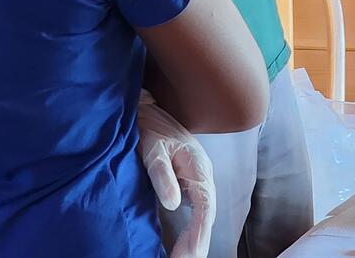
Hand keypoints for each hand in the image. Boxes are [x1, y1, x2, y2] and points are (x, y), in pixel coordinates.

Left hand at [136, 91, 214, 257]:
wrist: (147, 110)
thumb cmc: (150, 127)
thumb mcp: (152, 148)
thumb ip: (162, 174)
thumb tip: (173, 203)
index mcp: (198, 166)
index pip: (206, 205)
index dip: (199, 231)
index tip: (190, 253)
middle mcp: (202, 175)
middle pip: (207, 214)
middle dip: (198, 242)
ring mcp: (196, 180)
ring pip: (202, 215)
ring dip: (195, 239)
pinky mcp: (186, 184)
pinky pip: (195, 212)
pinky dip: (190, 230)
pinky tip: (182, 245)